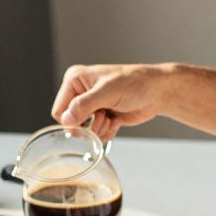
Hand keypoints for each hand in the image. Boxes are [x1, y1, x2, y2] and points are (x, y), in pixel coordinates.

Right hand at [50, 64, 170, 141]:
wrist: (157, 92)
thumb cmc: (135, 83)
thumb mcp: (107, 92)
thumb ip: (84, 105)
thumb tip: (65, 120)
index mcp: (75, 80)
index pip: (59, 110)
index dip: (72, 119)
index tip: (90, 116)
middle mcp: (80, 92)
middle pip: (71, 123)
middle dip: (89, 125)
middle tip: (103, 115)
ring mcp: (91, 106)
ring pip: (84, 131)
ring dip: (99, 128)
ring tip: (111, 116)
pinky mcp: (102, 117)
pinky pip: (96, 134)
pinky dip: (107, 131)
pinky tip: (116, 120)